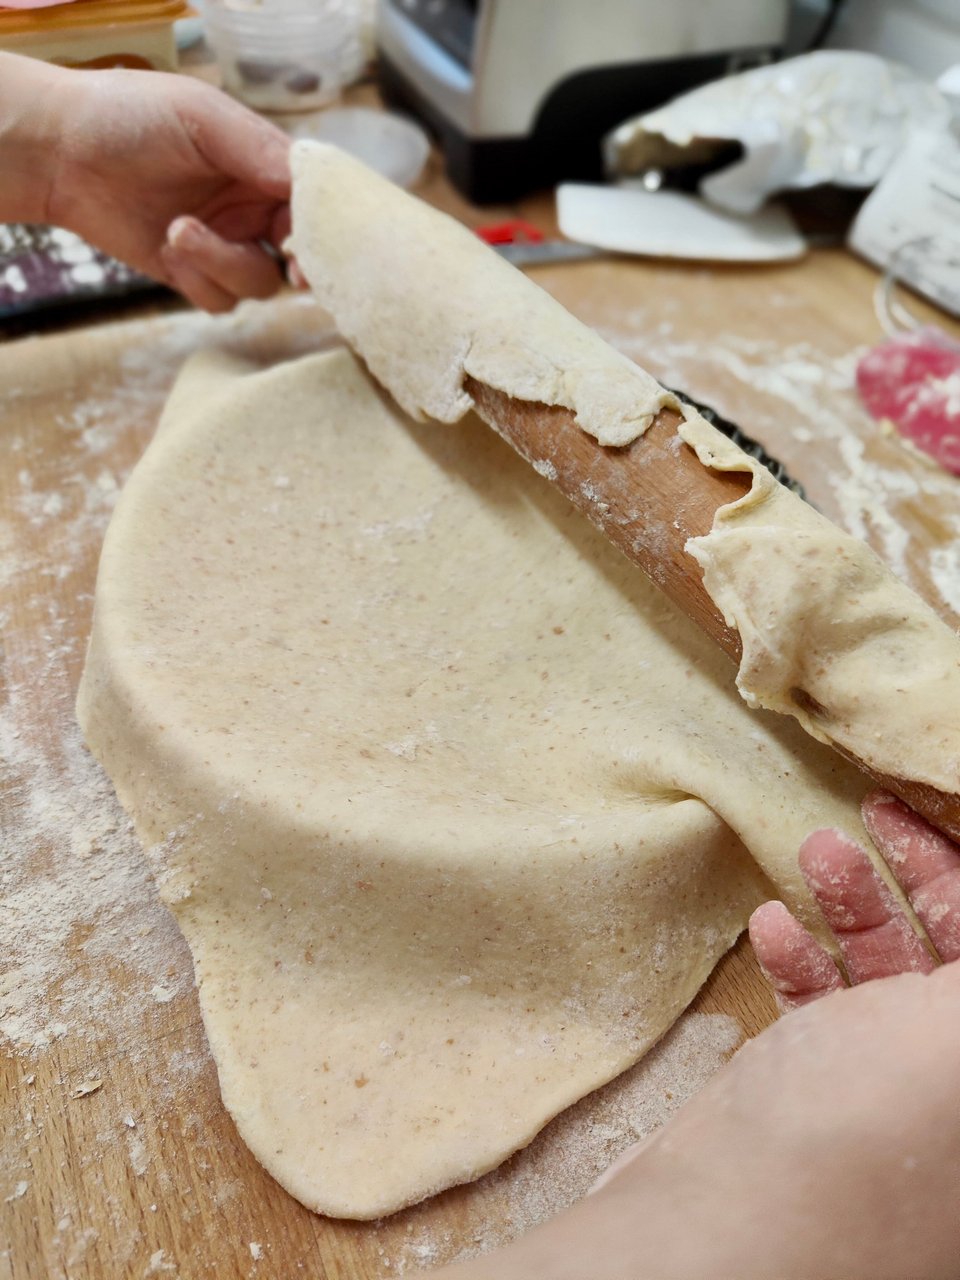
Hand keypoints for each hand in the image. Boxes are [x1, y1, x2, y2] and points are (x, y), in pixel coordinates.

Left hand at [2, 54, 290, 311]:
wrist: (61, 151)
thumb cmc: (129, 115)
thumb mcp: (201, 116)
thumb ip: (258, 148)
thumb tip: (309, 182)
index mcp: (262, 167)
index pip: (312, 205)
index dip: (322, 230)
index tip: (315, 245)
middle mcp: (251, 209)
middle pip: (298, 255)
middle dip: (296, 266)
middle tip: (290, 271)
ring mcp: (224, 245)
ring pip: (259, 283)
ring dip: (224, 263)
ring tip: (179, 231)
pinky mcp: (193, 275)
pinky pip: (220, 300)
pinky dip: (198, 281)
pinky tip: (166, 250)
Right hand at [434, 803, 959, 1279]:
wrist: (731, 1229)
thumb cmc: (868, 1125)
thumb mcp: (958, 1030)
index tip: (926, 809)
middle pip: (959, 950)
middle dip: (920, 872)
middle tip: (869, 812)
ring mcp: (899, 1089)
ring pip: (893, 970)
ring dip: (852, 903)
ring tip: (811, 850)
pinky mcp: (830, 1090)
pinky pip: (834, 1006)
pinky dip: (805, 958)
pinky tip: (771, 927)